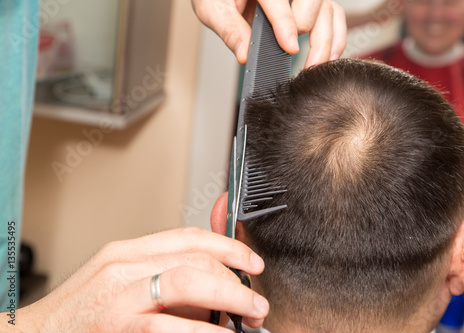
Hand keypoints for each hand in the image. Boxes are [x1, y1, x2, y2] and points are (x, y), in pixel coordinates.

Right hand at [11, 228, 268, 331]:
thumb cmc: (80, 317)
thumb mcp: (119, 282)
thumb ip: (163, 270)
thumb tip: (213, 268)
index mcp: (125, 253)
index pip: (188, 236)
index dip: (229, 247)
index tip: (252, 262)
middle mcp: (121, 268)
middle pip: (195, 258)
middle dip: (235, 281)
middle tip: (255, 303)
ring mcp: (118, 299)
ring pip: (189, 283)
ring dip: (231, 301)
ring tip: (249, 318)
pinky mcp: (118, 329)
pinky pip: (172, 327)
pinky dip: (205, 332)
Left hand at [192, 0, 346, 67]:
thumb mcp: (213, 8)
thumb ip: (229, 29)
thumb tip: (244, 54)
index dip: (286, 24)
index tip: (290, 48)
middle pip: (314, 0)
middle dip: (310, 30)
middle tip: (297, 56)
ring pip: (328, 9)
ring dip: (326, 40)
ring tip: (314, 65)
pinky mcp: (314, 2)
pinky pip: (334, 15)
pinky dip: (335, 37)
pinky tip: (327, 56)